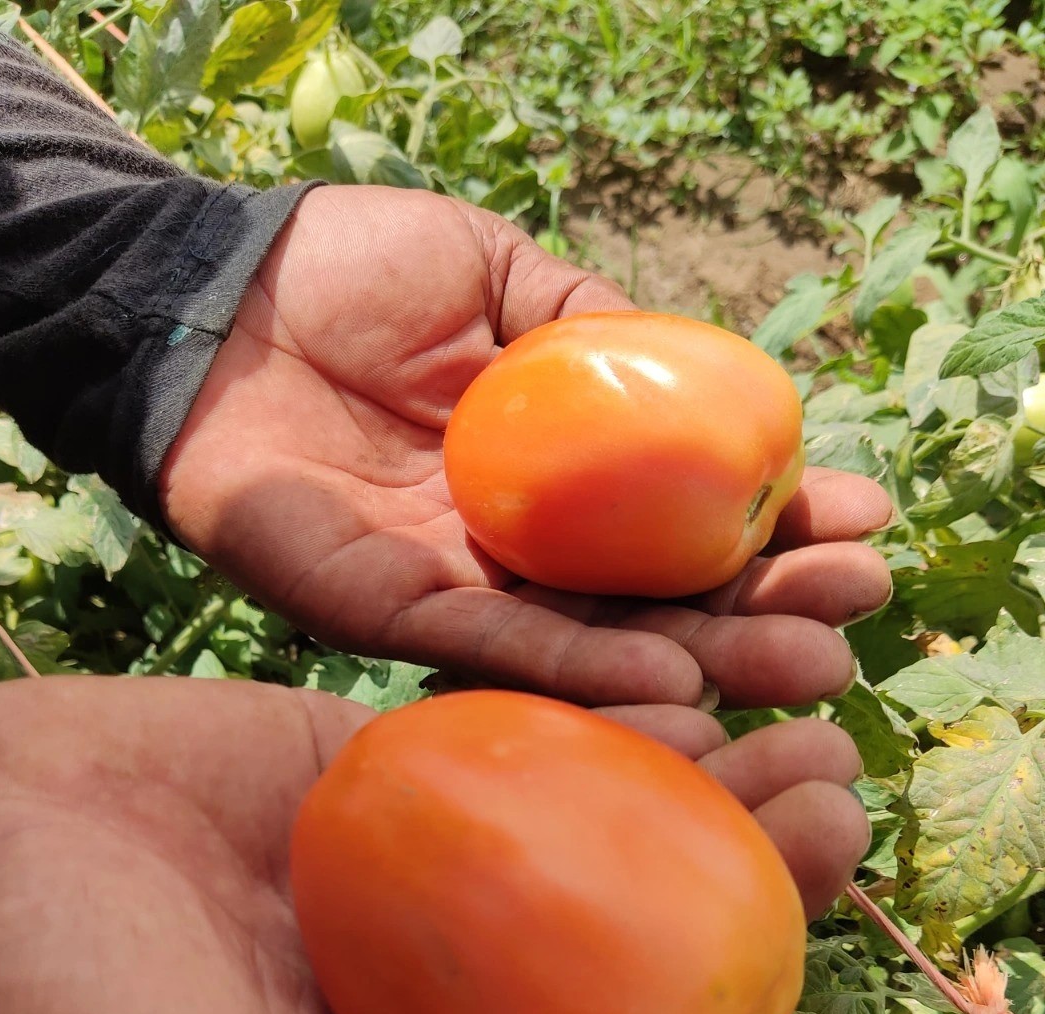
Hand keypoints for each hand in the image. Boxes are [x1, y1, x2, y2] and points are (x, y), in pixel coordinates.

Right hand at [0, 682, 886, 1013]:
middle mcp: (444, 1009)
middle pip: (635, 979)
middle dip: (759, 926)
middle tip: (851, 843)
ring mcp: (424, 884)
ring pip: (601, 857)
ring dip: (714, 812)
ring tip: (820, 760)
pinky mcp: (387, 776)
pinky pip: (521, 753)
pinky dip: (608, 730)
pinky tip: (691, 698)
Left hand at [161, 186, 892, 710]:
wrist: (213, 299)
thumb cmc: (346, 271)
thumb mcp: (499, 273)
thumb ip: (596, 327)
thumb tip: (709, 378)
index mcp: (553, 473)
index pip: (682, 515)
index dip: (777, 521)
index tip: (864, 519)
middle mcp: (515, 549)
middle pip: (655, 603)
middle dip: (764, 613)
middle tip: (854, 620)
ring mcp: (454, 589)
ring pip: (593, 646)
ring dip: (703, 662)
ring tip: (805, 666)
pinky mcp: (383, 615)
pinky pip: (492, 652)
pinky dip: (582, 669)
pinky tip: (674, 678)